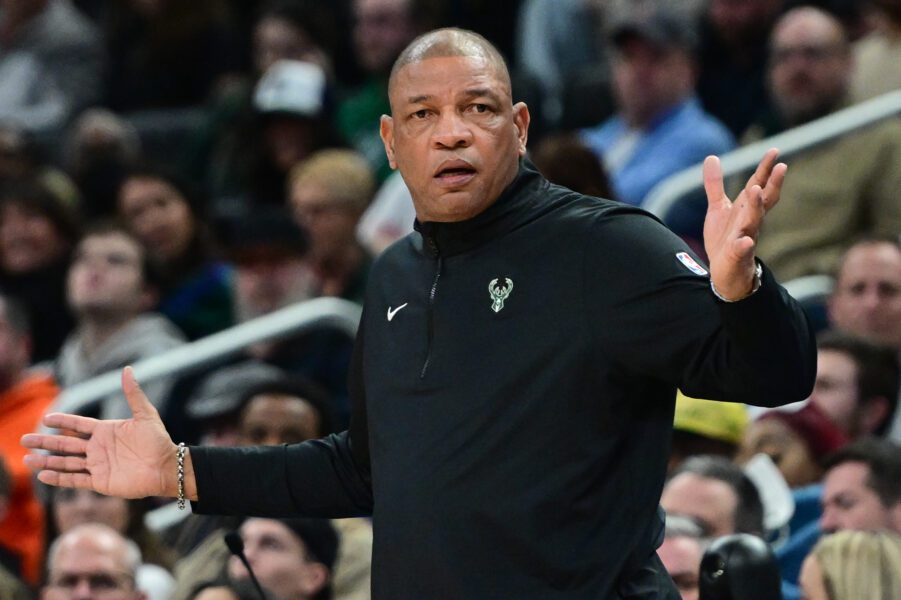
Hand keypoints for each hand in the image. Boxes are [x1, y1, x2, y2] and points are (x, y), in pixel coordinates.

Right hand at [21, 367, 190, 498]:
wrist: (167, 467)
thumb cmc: (158, 441)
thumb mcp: (145, 414)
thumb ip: (133, 393)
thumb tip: (128, 369)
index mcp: (106, 431)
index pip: (78, 425)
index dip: (62, 422)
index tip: (46, 418)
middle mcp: (98, 448)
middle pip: (66, 444)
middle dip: (45, 442)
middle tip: (24, 439)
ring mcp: (98, 465)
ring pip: (66, 463)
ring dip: (47, 462)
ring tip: (27, 460)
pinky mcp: (101, 482)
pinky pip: (76, 480)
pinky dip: (59, 479)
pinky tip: (43, 476)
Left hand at [703, 148, 786, 299]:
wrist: (724, 271)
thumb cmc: (725, 238)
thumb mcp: (718, 208)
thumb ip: (715, 184)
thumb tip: (712, 157)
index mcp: (746, 209)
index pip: (759, 185)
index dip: (766, 169)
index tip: (774, 151)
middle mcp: (750, 221)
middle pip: (763, 200)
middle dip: (772, 184)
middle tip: (781, 166)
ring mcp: (745, 237)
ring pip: (753, 221)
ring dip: (756, 207)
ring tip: (756, 191)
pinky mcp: (736, 255)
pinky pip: (742, 250)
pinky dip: (744, 245)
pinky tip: (745, 241)